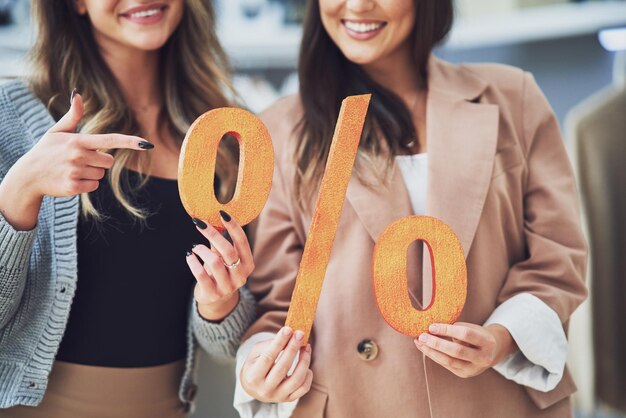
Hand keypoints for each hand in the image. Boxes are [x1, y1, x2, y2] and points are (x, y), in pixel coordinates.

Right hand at [0, 91, 151, 229]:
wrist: (28, 176)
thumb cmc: (46, 150)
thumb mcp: (57, 131)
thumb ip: (73, 115)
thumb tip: (78, 94)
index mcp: (78, 140)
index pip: (110, 139)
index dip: (130, 142)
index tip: (146, 144)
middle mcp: (78, 155)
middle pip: (109, 161)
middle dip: (98, 161)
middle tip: (78, 159)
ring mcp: (75, 172)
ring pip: (101, 174)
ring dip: (90, 173)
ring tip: (72, 169)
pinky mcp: (74, 187)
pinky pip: (94, 186)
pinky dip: (85, 184)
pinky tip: (70, 179)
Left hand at [186, 211, 253, 320]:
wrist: (216, 299)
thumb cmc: (220, 272)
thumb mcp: (224, 258)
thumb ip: (221, 243)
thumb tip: (212, 220)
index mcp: (248, 264)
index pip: (242, 242)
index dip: (233, 227)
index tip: (222, 213)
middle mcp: (240, 276)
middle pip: (228, 251)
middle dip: (213, 234)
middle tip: (200, 223)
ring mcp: (228, 287)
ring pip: (214, 262)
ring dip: (201, 250)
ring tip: (195, 247)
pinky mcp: (213, 294)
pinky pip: (201, 275)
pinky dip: (193, 263)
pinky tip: (190, 256)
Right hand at [240, 327, 312, 402]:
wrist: (254, 387)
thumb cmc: (255, 365)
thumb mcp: (255, 353)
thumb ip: (270, 345)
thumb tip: (289, 337)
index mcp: (252, 377)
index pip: (267, 358)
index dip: (279, 343)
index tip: (288, 329)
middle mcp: (264, 389)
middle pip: (282, 368)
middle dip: (293, 348)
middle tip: (300, 334)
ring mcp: (277, 396)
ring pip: (296, 380)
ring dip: (304, 360)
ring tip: (306, 347)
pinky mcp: (288, 399)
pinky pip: (303, 389)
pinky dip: (308, 376)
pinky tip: (306, 365)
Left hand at [414, 322, 516, 377]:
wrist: (493, 350)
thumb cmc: (479, 335)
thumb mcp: (473, 328)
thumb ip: (456, 329)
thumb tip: (432, 329)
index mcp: (487, 342)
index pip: (465, 334)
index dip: (447, 330)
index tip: (432, 326)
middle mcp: (483, 358)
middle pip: (457, 351)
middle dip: (437, 344)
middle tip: (422, 336)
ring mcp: (474, 368)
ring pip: (449, 361)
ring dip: (431, 351)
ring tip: (419, 342)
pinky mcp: (465, 374)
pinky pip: (447, 365)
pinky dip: (434, 356)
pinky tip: (425, 348)